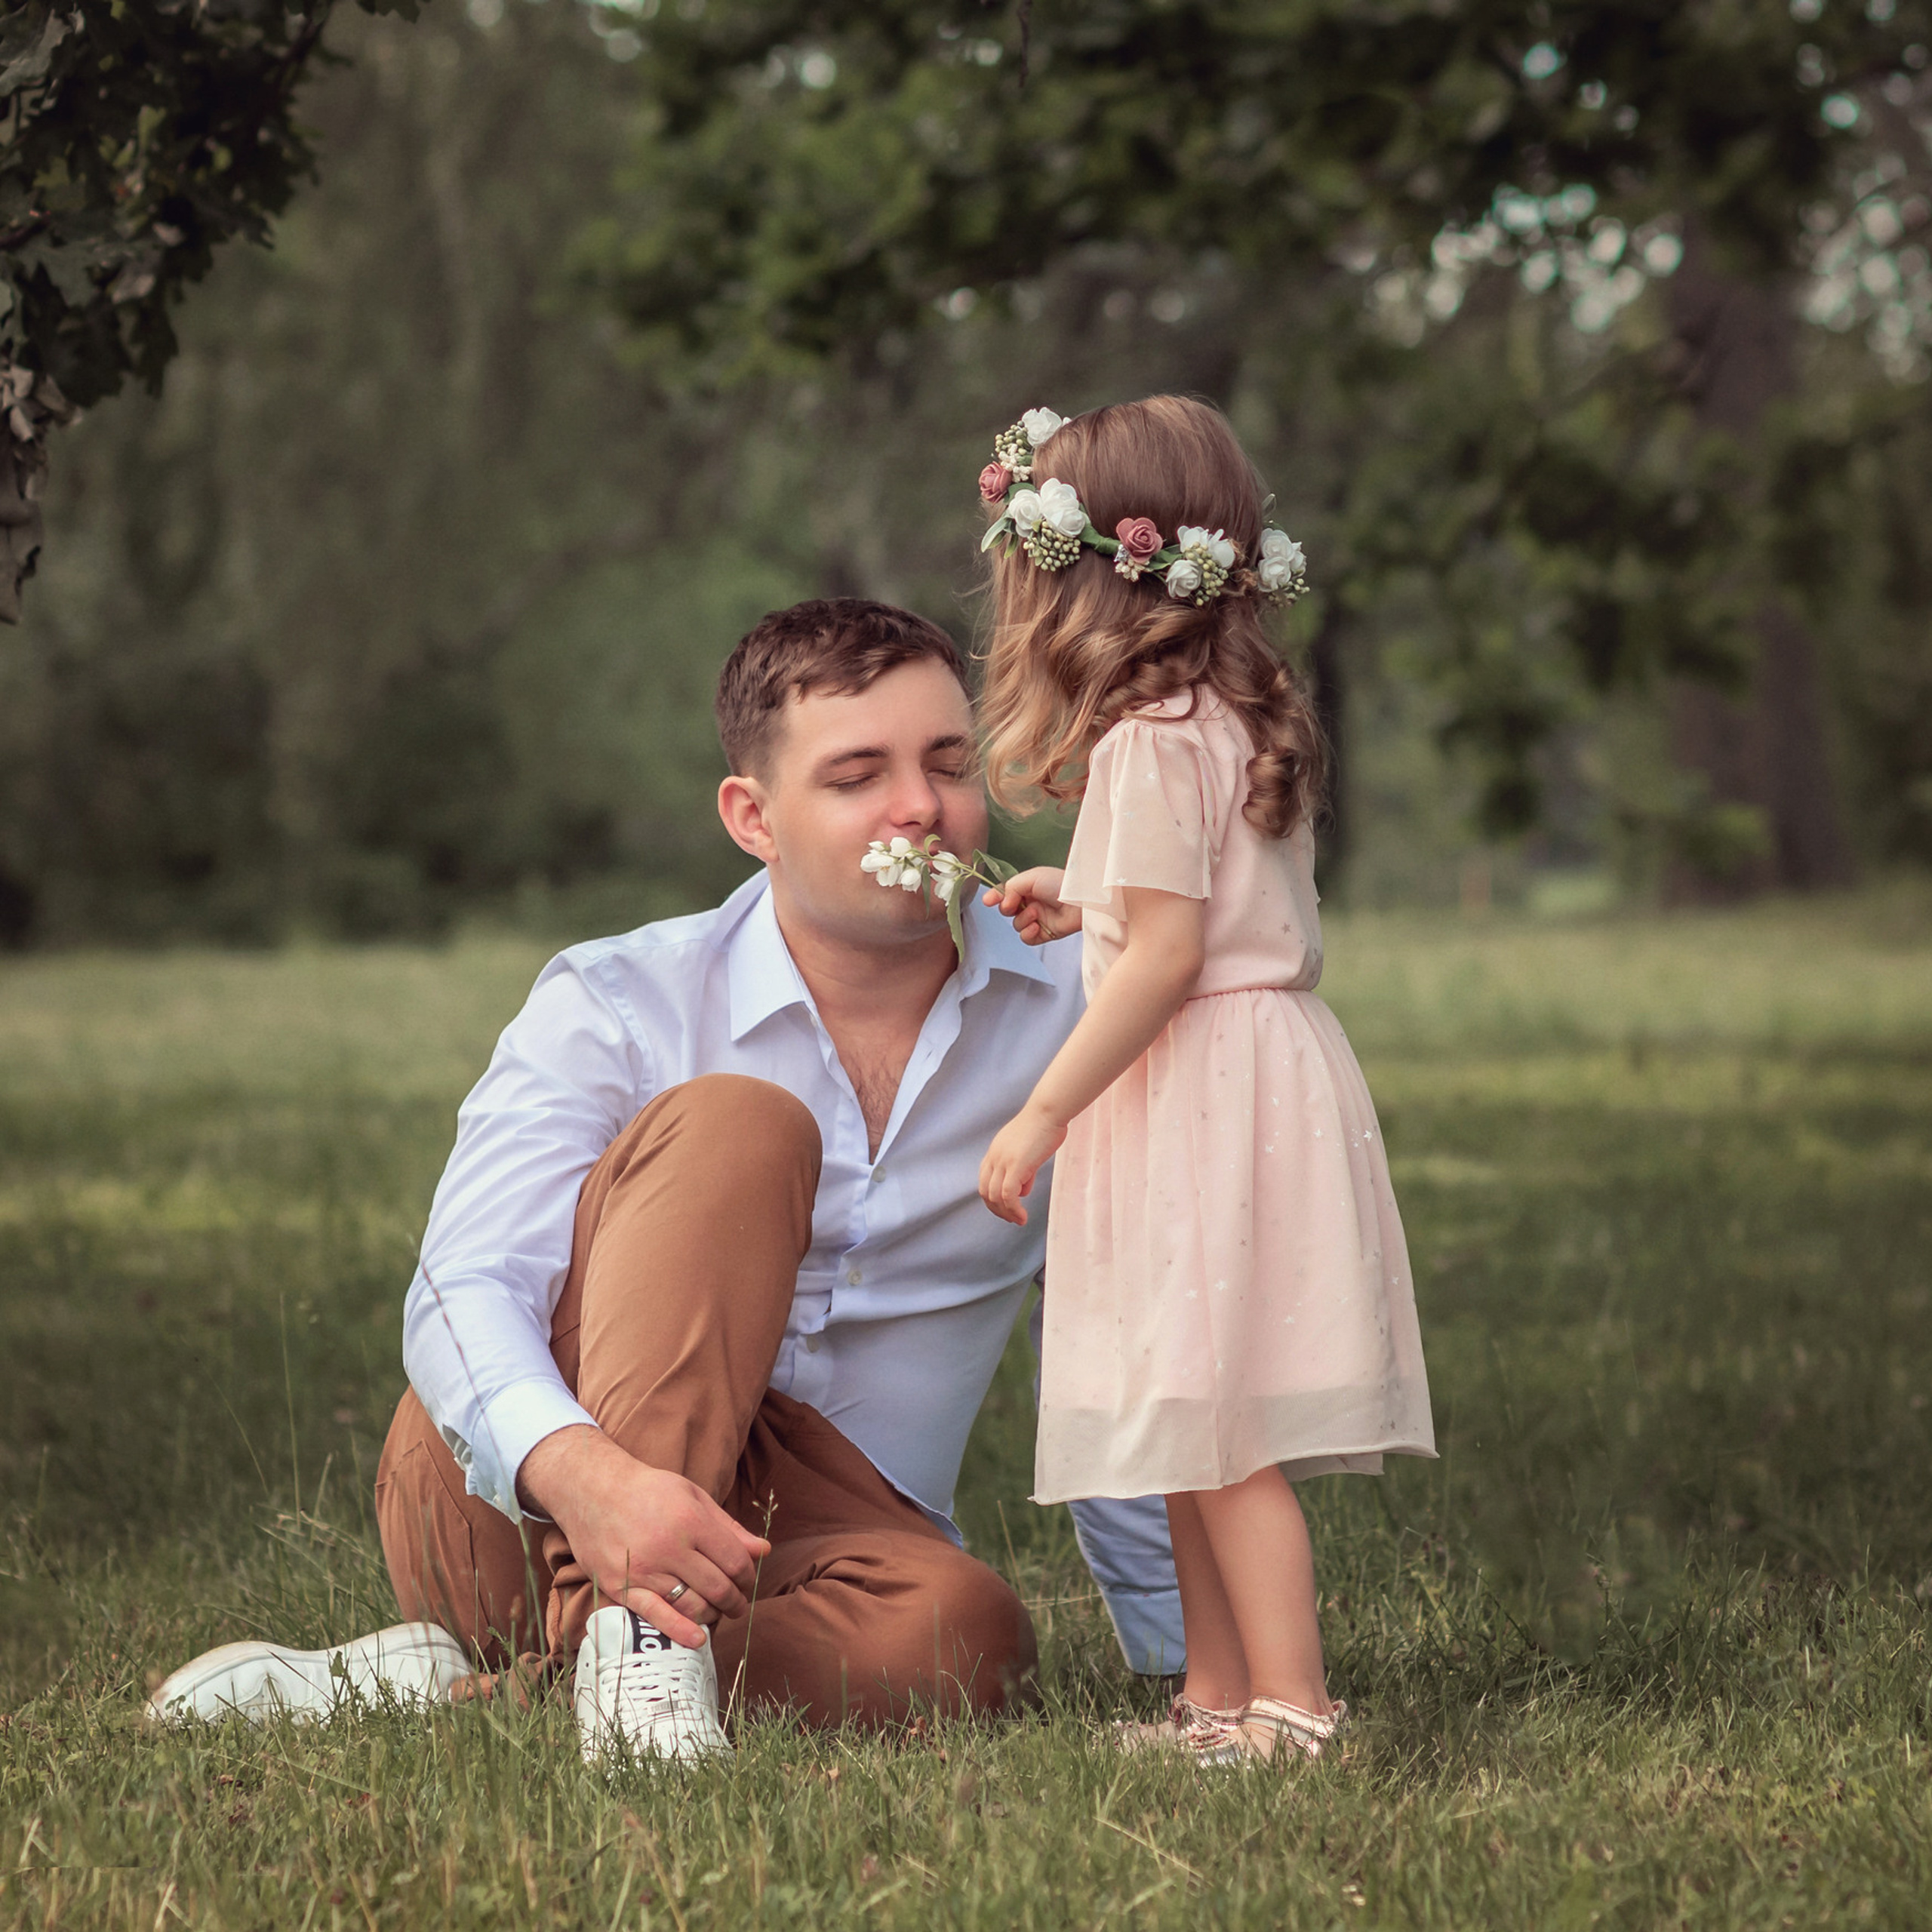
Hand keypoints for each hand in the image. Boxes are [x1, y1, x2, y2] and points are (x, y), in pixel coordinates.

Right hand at [516, 1426, 768, 1648]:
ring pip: (692, 1605)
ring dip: (713, 1614)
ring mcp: (643, 1569)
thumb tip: (764, 1551)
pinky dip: (680, 1631)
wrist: (593, 1490)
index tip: (748, 1580)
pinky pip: (655, 1615)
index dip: (749, 1576)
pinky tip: (698, 1638)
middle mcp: (669, 1547)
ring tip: (717, 1612)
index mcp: (691, 1521)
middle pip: (718, 1586)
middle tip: (738, 1603)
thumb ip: (728, 1526)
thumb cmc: (649, 1490)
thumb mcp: (693, 1496)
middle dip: (736, 1600)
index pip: (735, 1561)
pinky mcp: (620, 1587)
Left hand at [978, 1102, 1066, 1225]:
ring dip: (1006, 1213)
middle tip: (1012, 1218)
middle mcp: (994, 1157)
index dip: (993, 1198)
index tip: (1007, 1208)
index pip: (984, 1180)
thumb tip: (1023, 1188)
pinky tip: (1023, 1216)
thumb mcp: (1029, 1150)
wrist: (1049, 1110)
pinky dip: (1013, 1210)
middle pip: (985, 1192)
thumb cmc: (1044, 1126)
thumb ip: (1024, 1169)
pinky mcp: (1016, 1165)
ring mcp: (1003, 1161)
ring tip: (1019, 1220)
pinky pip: (1008, 1195)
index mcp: (995, 1151)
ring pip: (995, 1197)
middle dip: (997, 1209)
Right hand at [981, 867, 1080, 944]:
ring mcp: (1037, 918)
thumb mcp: (1031, 878)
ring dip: (1022, 920)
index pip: (1005, 892)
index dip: (994, 897)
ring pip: (1016, 925)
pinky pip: (1026, 938)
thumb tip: (1003, 902)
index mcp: (1028, 887)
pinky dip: (1028, 933)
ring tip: (1035, 914)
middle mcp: (1031, 902)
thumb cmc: (1059, 884)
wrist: (1080, 901)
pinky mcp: (1044, 933)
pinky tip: (1036, 927)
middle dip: (1008, 909)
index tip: (987, 901)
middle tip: (1014, 905)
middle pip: (1007, 911)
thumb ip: (1011, 887)